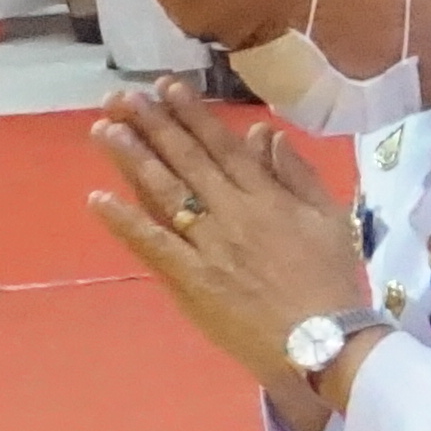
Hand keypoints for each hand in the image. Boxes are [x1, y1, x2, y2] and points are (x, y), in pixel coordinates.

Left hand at [86, 82, 380, 430]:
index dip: (192, 115)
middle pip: (187, 161)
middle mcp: (234, 212)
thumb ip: (299, 174)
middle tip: (120, 97)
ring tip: (104, 131)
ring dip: (133, 160)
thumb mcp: (331, 219)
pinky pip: (154, 245)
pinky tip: (98, 200)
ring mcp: (210, 246)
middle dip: (153, 125)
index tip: (167, 87)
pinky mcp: (192, 280)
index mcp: (268, 197)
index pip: (222, 146)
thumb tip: (267, 132)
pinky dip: (126, 221)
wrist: (325, 343)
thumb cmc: (333, 283)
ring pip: (166, 193)